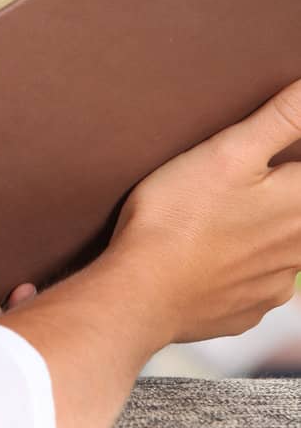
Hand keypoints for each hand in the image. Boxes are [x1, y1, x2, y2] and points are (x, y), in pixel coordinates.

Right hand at [106, 76, 300, 346]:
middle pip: (297, 212)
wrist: (142, 291)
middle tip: (239, 187)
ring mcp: (273, 285)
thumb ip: (281, 118)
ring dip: (266, 233)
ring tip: (226, 217)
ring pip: (286, 251)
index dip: (286, 169)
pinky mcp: (247, 309)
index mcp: (299, 205)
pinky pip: (258, 285)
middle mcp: (296, 250)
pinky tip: (217, 257)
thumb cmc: (179, 216)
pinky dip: (244, 269)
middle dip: (280, 194)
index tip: (268, 166)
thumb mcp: (229, 151)